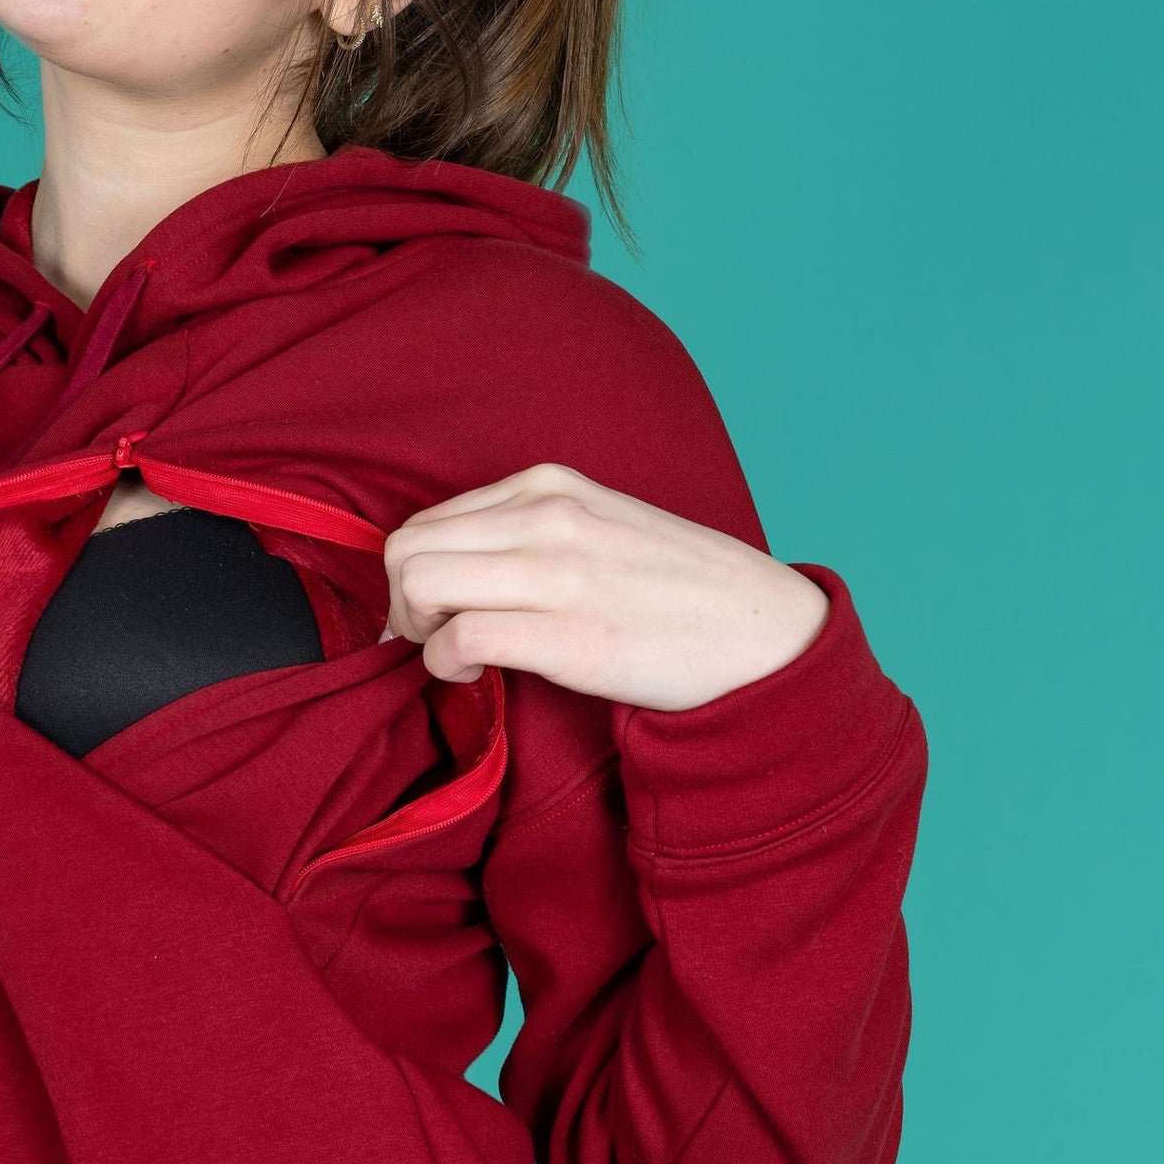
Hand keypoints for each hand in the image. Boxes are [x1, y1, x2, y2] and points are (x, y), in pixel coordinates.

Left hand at [383, 463, 828, 709]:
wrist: (763, 633)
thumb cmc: (680, 591)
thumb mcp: (603, 526)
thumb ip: (533, 532)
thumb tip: (457, 567)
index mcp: (550, 486)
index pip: (427, 520)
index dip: (411, 575)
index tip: (433, 613)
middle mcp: (548, 516)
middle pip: (406, 550)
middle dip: (400, 605)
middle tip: (433, 639)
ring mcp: (559, 574)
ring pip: (420, 586)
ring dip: (419, 633)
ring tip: (455, 656)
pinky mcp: (571, 635)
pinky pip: (459, 640)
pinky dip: (446, 667)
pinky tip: (477, 676)